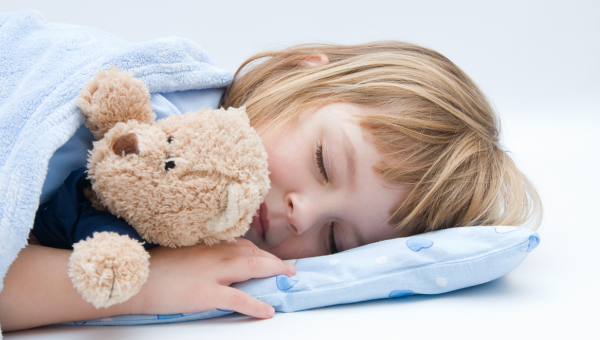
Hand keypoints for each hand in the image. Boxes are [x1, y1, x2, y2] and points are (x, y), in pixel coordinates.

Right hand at [124, 238, 294, 318]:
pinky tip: (268, 310)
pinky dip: (256, 305)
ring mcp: (211, 274)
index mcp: (206, 246)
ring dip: (273, 272)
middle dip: (272, 260)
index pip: (240, 244)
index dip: (258, 251)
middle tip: (287, 267)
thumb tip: (210, 264)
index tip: (268, 256)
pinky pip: (238, 299)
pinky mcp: (206, 294)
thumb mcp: (179, 254)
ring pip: (251, 268)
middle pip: (251, 254)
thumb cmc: (151, 268)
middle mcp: (213, 255)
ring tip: (288, 277)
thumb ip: (199, 256)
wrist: (134, 280)